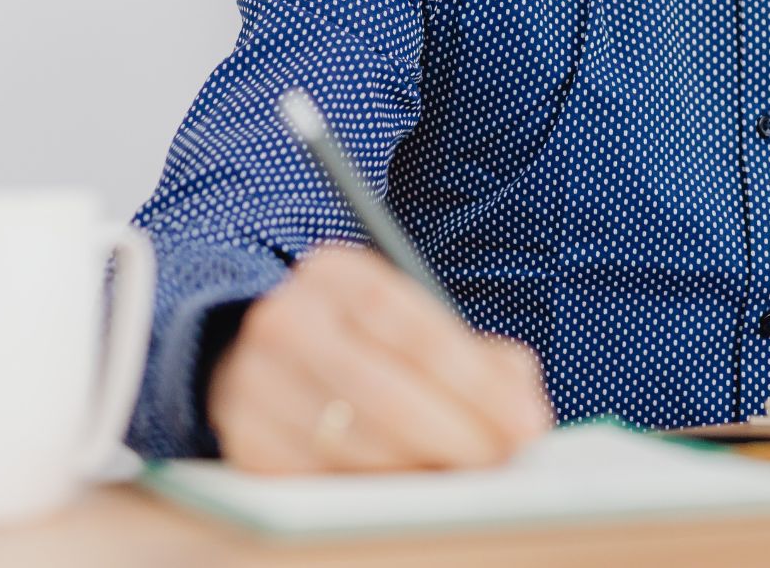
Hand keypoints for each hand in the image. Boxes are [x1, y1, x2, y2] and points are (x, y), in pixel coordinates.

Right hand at [208, 243, 552, 471]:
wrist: (266, 363)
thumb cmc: (366, 347)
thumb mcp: (415, 328)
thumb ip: (478, 361)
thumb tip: (523, 416)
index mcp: (337, 275)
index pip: (414, 327)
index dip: (477, 382)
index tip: (525, 423)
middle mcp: (286, 320)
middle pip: (382, 390)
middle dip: (455, 434)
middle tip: (502, 462)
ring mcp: (254, 381)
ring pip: (351, 442)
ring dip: (419, 471)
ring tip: (467, 482)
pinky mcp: (244, 440)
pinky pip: (318, 479)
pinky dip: (372, 492)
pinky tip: (410, 494)